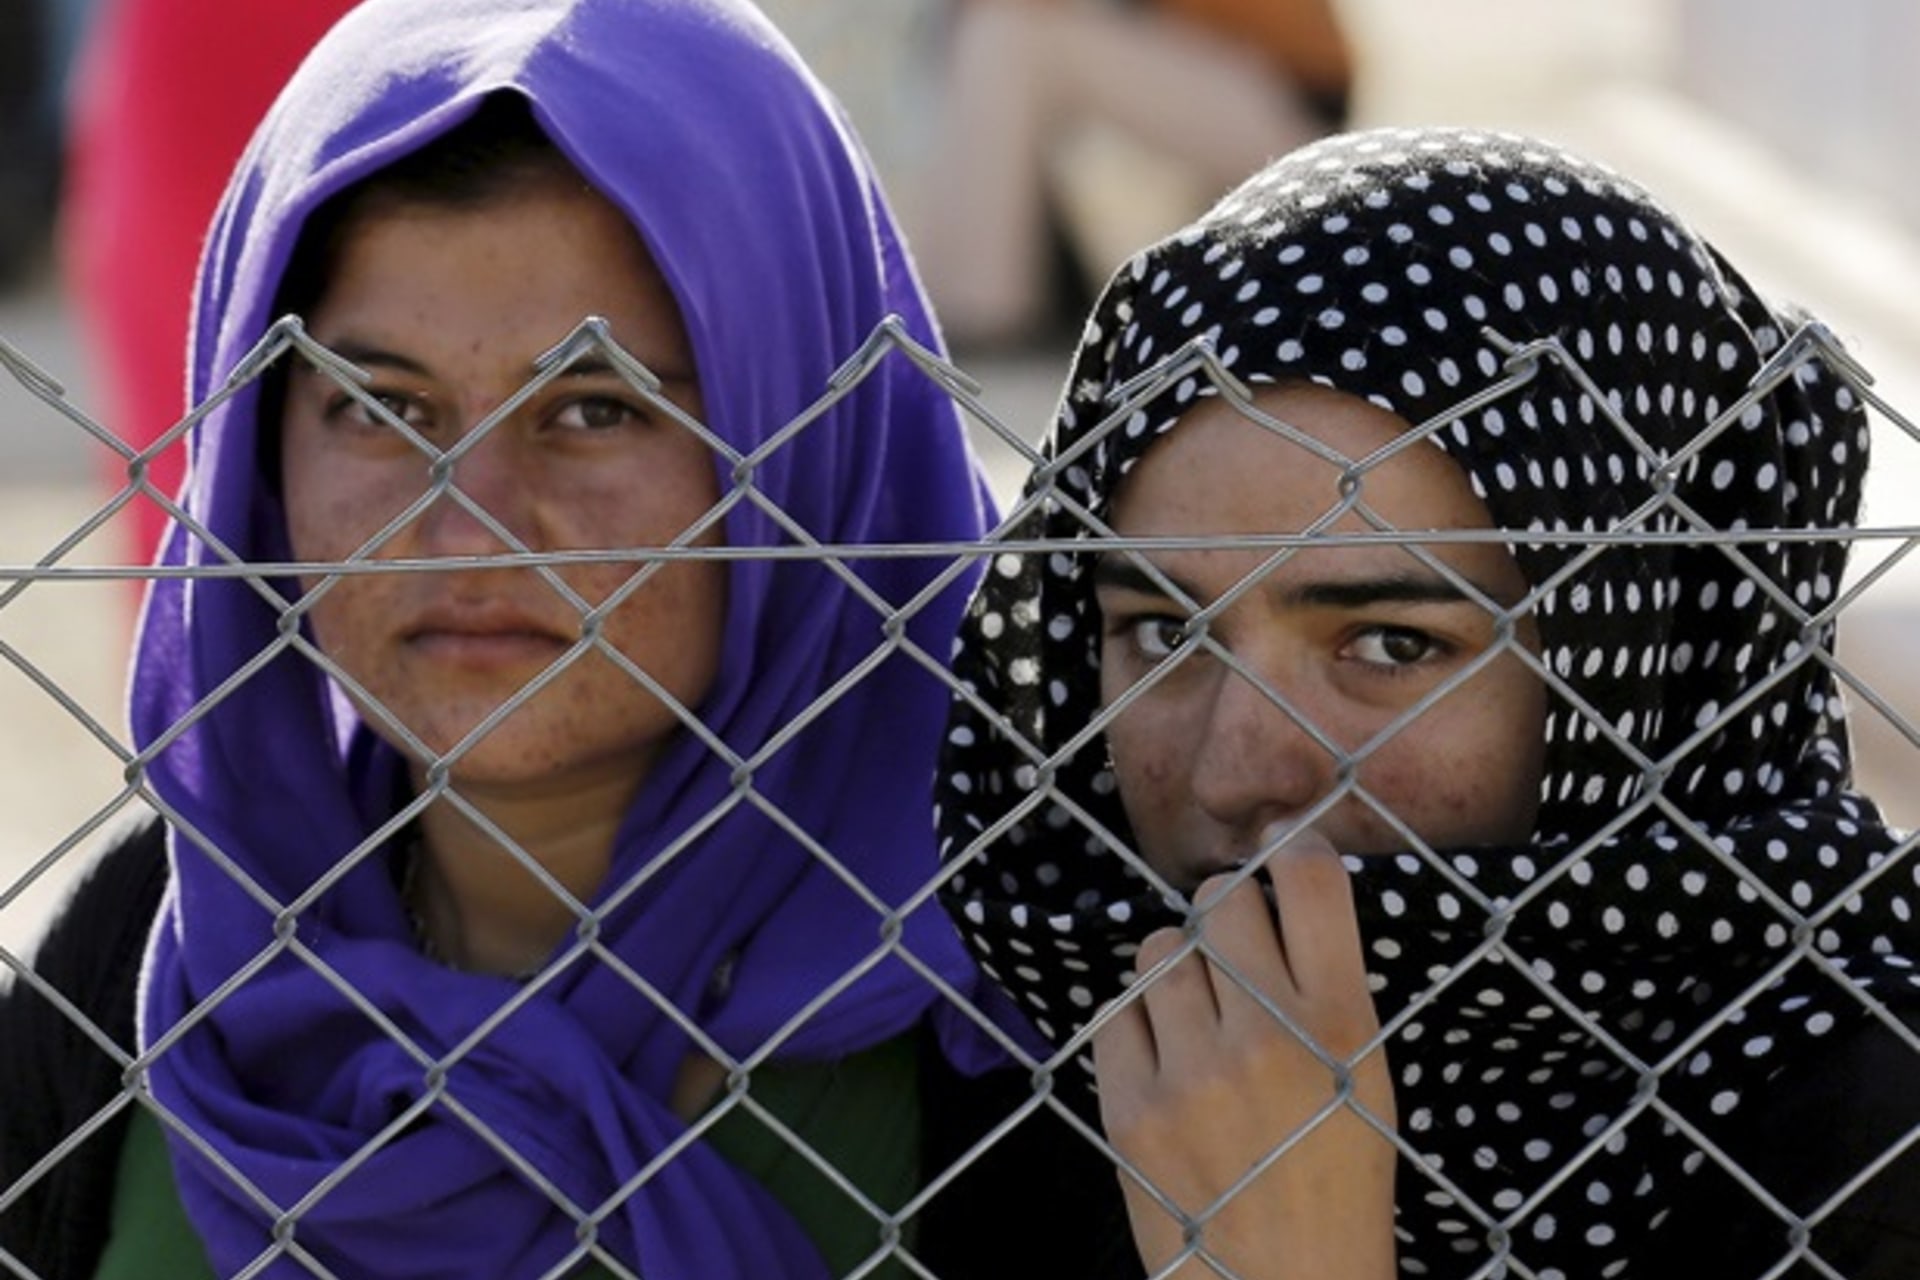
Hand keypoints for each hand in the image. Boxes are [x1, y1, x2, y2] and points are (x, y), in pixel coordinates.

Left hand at [1092, 828, 1396, 1278]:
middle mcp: (1264, 1038)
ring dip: (1179, 968)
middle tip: (1235, 949)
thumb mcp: (1367, 1077)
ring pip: (1159, 949)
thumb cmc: (1334, 1176)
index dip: (1294, 850)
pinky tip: (1167, 1059)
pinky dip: (1138, 1024)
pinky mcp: (1129, 1108)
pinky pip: (1115, 1011)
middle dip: (1227, 911)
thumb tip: (1276, 880)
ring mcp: (1190, 1073)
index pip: (1310, 880)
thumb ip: (1325, 984)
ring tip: (1200, 1017)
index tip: (1284, 856)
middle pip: (1222, 899)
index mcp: (1342, 1026)